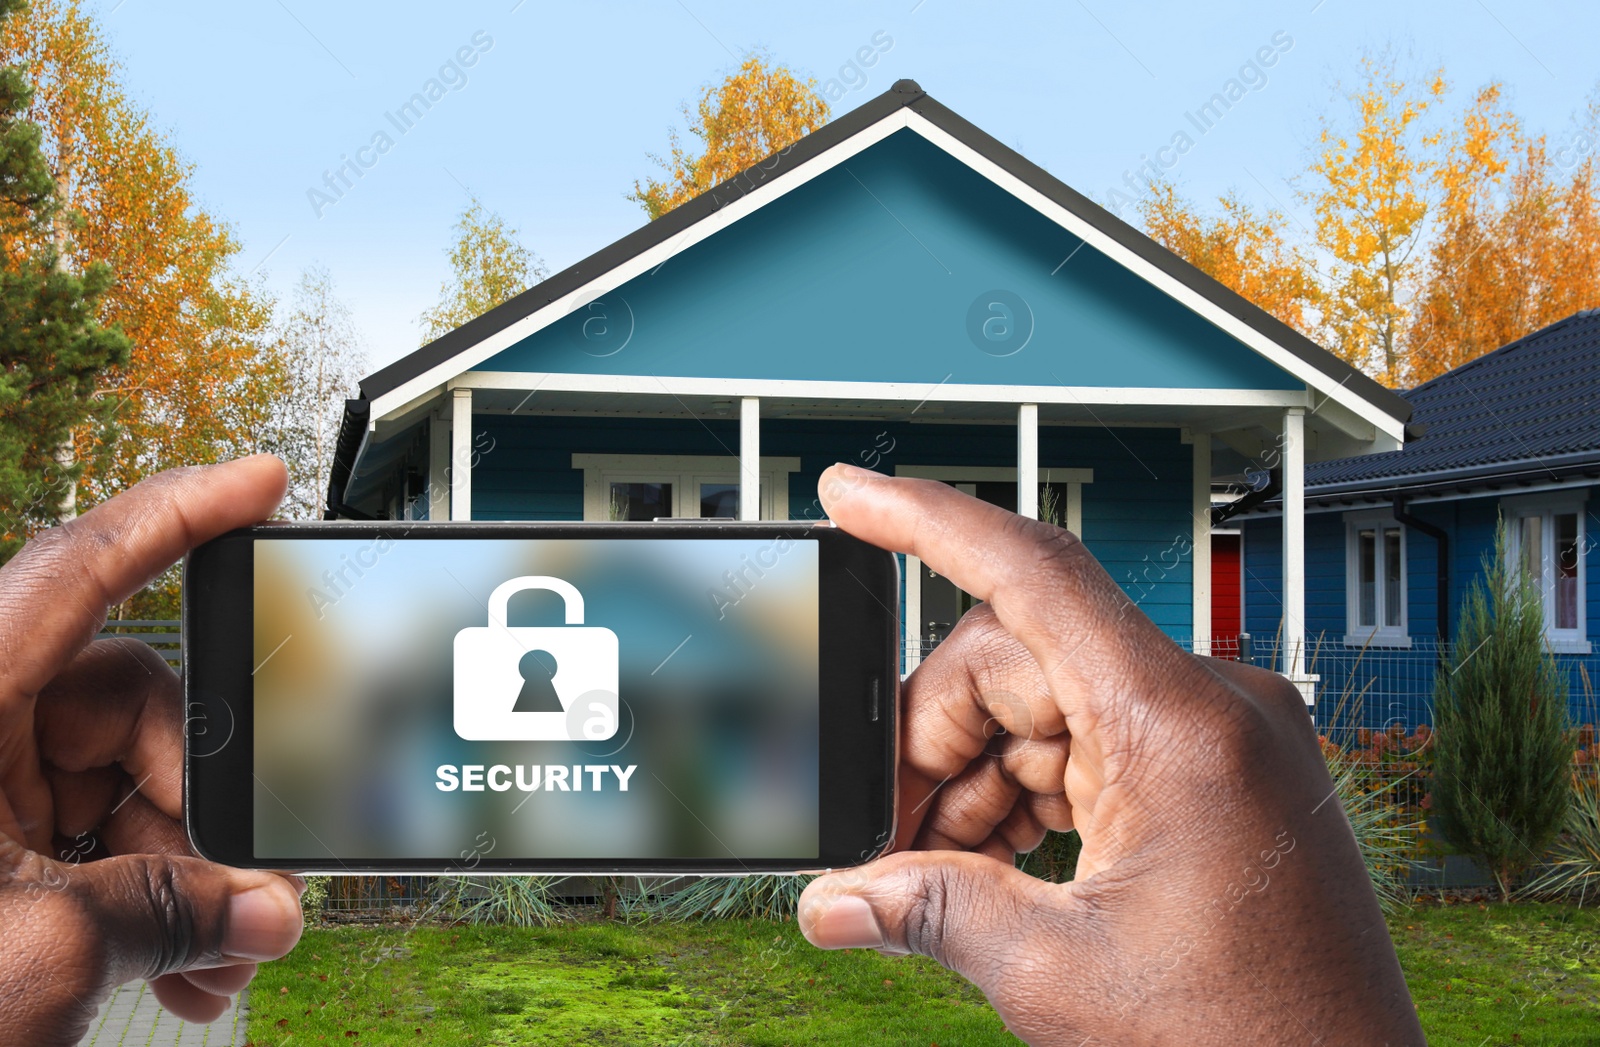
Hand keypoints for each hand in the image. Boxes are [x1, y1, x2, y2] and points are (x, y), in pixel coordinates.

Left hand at [0, 457, 304, 1045]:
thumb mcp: (39, 952)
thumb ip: (172, 914)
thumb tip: (268, 909)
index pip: (78, 568)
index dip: (178, 512)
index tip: (258, 480)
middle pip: (127, 704)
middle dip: (197, 805)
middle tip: (240, 890)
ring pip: (115, 783)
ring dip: (175, 870)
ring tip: (206, 958)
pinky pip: (86, 836)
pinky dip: (135, 893)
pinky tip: (172, 963)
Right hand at [800, 465, 1421, 1045]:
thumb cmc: (1245, 1042)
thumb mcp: (1058, 975)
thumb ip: (931, 912)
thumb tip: (832, 901)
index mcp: (1179, 724)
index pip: (1032, 573)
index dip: (924, 523)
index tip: (848, 494)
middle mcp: (1209, 704)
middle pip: (1016, 660)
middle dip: (933, 739)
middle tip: (885, 838)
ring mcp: (1219, 736)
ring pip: (1047, 702)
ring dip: (977, 776)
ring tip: (941, 871)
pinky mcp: (1217, 771)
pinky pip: (1093, 741)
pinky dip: (1030, 790)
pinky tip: (994, 858)